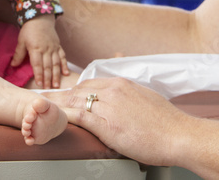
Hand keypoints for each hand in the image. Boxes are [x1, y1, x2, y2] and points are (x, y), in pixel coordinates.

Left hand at [11, 14, 69, 88]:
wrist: (41, 18)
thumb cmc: (29, 30)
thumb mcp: (21, 40)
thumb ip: (18, 54)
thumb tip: (13, 66)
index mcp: (36, 48)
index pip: (37, 64)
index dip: (38, 75)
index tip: (39, 84)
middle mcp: (46, 49)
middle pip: (47, 66)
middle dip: (48, 79)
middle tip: (48, 89)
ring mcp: (54, 48)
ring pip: (56, 63)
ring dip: (56, 75)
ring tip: (56, 85)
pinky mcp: (58, 46)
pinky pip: (62, 57)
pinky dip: (65, 66)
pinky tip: (66, 74)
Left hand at [49, 78, 191, 165]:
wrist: (179, 134)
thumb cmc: (167, 123)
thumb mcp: (148, 98)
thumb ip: (134, 96)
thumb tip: (130, 100)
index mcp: (123, 84)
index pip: (90, 83)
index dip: (74, 91)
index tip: (64, 95)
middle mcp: (114, 90)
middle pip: (78, 90)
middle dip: (60, 96)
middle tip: (43, 101)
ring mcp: (109, 106)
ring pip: (75, 101)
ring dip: (56, 105)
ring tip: (39, 108)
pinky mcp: (107, 124)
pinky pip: (78, 116)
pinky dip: (62, 115)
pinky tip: (52, 117)